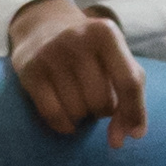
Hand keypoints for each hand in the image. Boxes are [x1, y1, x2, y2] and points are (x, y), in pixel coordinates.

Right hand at [2, 0, 148, 144]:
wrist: (42, 28)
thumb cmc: (91, 53)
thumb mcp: (117, 61)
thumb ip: (131, 98)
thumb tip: (129, 137)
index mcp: (106, 33)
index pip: (129, 82)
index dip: (134, 113)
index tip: (135, 134)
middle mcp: (77, 38)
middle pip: (102, 102)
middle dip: (102, 110)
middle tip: (95, 98)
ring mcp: (51, 53)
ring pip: (78, 112)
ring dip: (82, 116)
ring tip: (78, 98)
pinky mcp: (30, 70)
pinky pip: (54, 115)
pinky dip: (65, 125)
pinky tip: (66, 118)